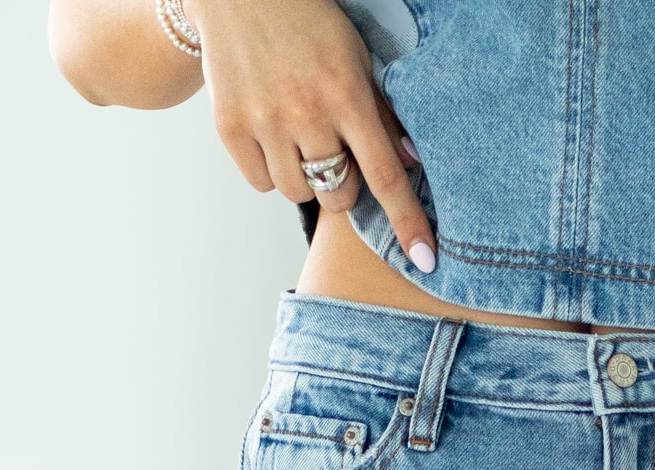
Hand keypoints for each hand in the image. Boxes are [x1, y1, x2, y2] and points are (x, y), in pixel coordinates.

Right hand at [193, 0, 433, 269]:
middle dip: (343, 185)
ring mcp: (264, 122)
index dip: (407, 220)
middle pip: (338, 195)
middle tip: (333, 150)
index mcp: (345, 93)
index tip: (425, 260)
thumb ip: (382, 111)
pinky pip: (261, 183)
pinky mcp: (229, 127)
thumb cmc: (307, 21)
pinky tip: (270, 133)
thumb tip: (410, 162)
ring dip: (305, 177)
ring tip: (298, 136)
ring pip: (298, 193)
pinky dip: (270, 170)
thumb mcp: (355, 56)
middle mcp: (306, 112)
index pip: (385, 174)